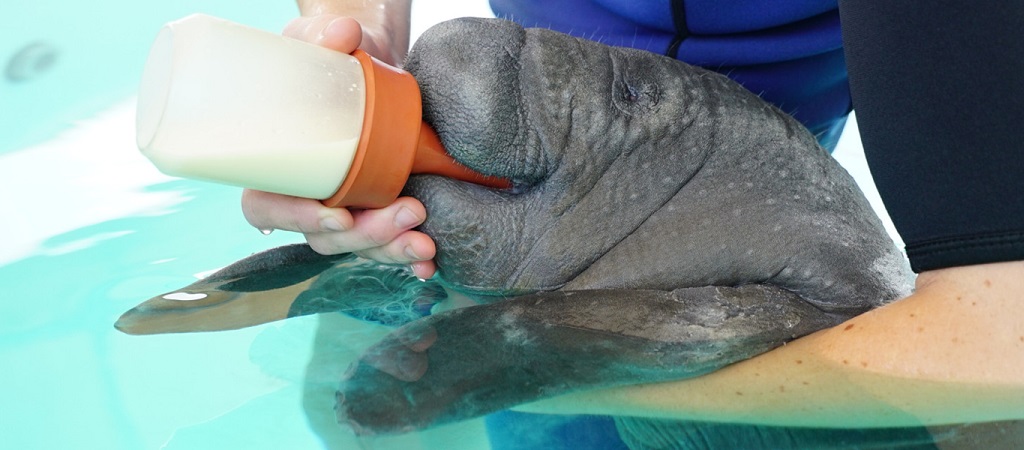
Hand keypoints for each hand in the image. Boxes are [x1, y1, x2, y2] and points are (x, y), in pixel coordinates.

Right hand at [241, 13, 435, 279]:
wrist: (364, 65)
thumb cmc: (325, 57)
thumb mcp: (317, 42)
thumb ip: (324, 38)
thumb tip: (343, 33)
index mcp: (273, 164)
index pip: (266, 207)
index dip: (296, 219)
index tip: (337, 216)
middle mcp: (304, 195)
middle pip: (323, 236)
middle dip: (367, 235)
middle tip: (410, 213)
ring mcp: (339, 208)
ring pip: (357, 246)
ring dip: (391, 250)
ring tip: (426, 244)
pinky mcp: (370, 211)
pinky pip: (383, 245)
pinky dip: (406, 260)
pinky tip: (429, 264)